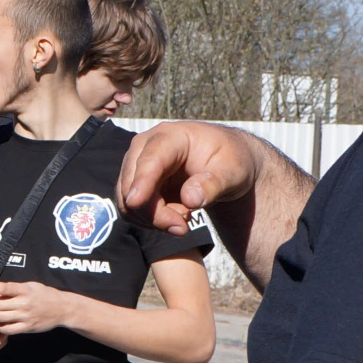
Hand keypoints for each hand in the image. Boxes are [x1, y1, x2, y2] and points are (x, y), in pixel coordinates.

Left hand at [0, 279, 80, 338]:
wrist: (62, 308)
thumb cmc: (45, 295)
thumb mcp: (31, 286)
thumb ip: (15, 289)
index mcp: (24, 290)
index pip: (3, 287)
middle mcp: (23, 303)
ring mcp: (25, 316)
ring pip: (0, 317)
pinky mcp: (27, 327)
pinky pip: (8, 329)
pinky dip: (0, 327)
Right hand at [119, 121, 258, 232]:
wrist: (224, 165)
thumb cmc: (230, 162)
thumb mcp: (233, 172)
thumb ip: (214, 184)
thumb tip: (189, 199)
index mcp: (172, 136)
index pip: (151, 158)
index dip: (142, 180)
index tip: (135, 202)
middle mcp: (146, 147)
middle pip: (133, 183)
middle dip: (155, 212)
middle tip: (185, 226)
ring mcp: (136, 165)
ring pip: (128, 200)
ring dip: (155, 219)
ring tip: (185, 215)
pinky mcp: (134, 184)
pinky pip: (131, 210)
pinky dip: (150, 221)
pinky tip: (174, 216)